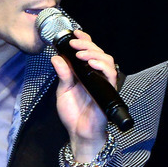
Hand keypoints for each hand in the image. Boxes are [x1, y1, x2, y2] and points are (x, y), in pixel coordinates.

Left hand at [51, 30, 116, 161]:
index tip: (73, 33)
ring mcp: (103, 82)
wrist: (79, 132)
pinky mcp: (108, 90)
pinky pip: (110, 74)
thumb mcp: (63, 91)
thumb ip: (62, 74)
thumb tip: (57, 57)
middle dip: (86, 44)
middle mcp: (95, 75)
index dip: (83, 40)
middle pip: (98, 52)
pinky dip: (102, 66)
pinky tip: (92, 63)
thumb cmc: (73, 114)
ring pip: (106, 59)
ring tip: (80, 53)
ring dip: (93, 53)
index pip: (88, 51)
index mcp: (85, 73)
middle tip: (74, 42)